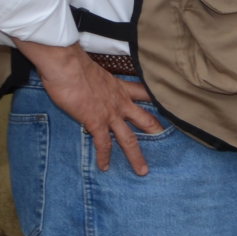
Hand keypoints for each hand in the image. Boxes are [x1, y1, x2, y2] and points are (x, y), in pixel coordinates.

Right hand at [20, 41, 160, 174]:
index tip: (171, 109)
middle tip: (169, 145)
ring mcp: (110, 114)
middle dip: (157, 133)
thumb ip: (98, 80)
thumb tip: (88, 79)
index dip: (159, 101)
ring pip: (129, 139)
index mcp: (121, 88)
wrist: (66, 65)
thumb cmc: (73, 64)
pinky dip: (104, 157)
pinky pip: (103, 144)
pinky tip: (104, 167)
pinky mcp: (95, 121)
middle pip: (146, 120)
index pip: (146, 94)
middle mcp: (121, 102)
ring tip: (143, 171)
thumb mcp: (93, 71)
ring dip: (136, 156)